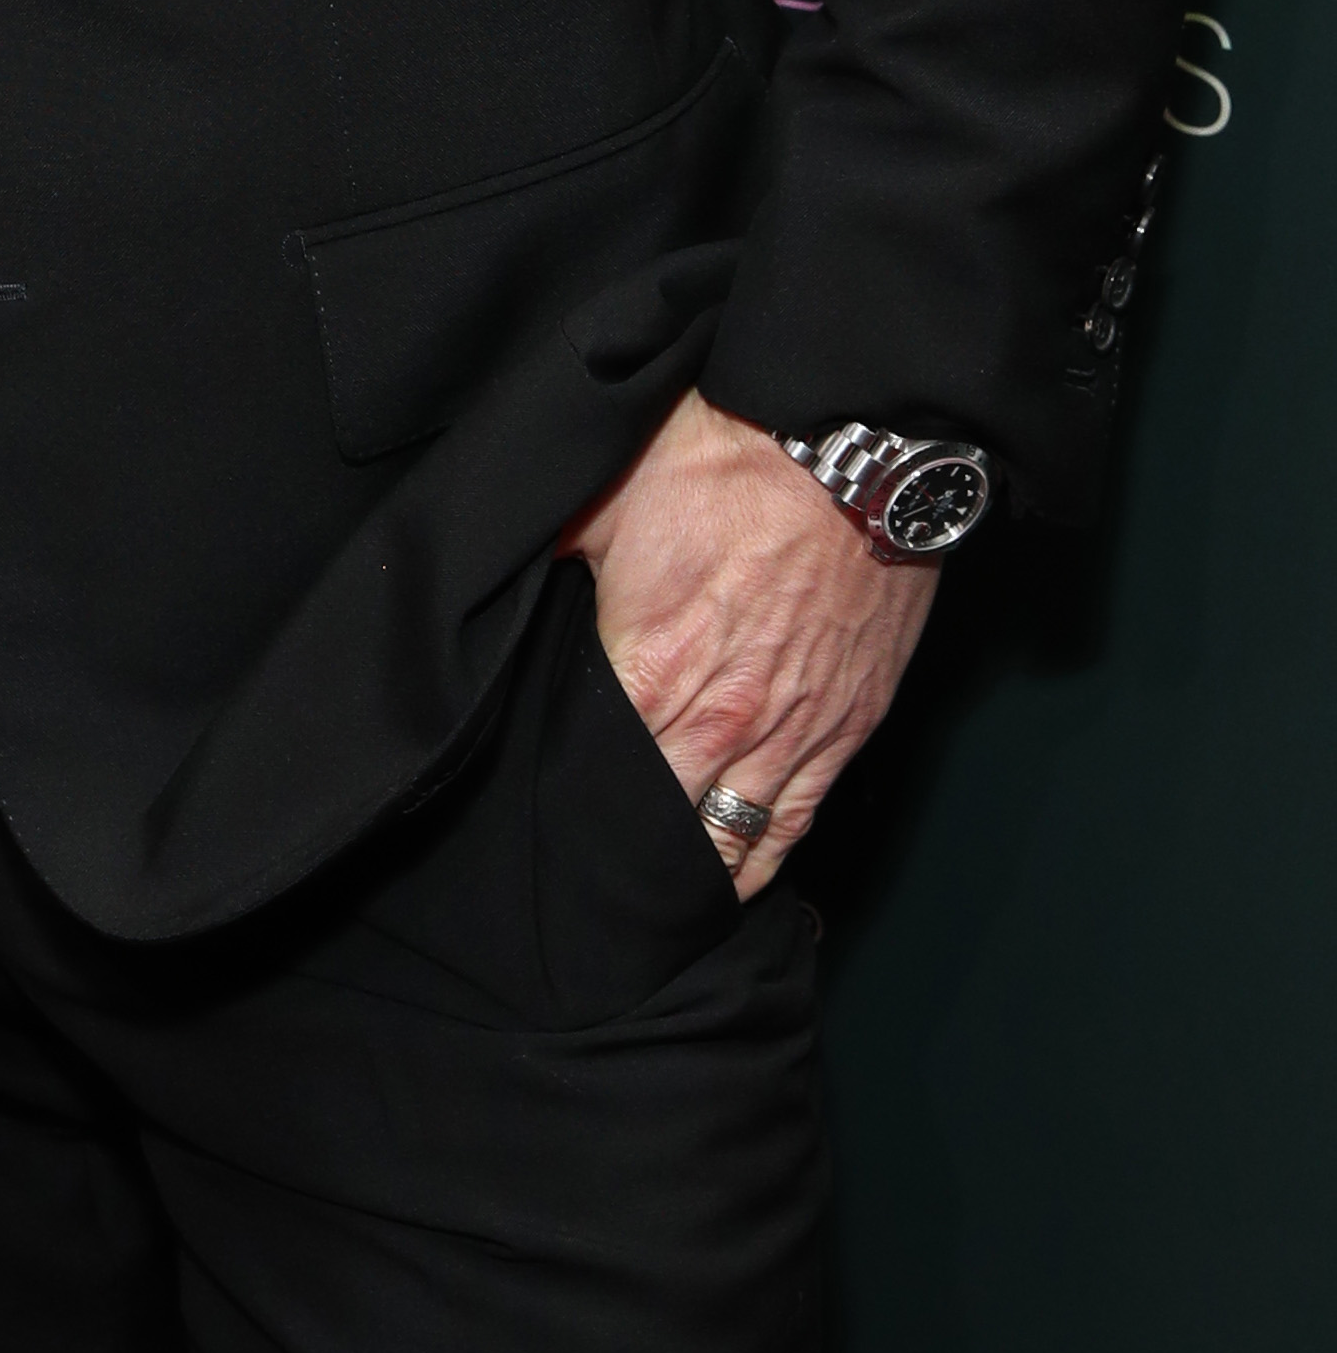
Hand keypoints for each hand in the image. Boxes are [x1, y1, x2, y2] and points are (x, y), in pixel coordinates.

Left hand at [575, 390, 934, 898]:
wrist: (848, 445)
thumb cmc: (724, 462)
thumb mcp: (604, 499)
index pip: (599, 779)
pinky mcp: (846, 727)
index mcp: (651, 670)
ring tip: (647, 907)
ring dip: (690, 873)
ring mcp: (790, 730)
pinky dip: (762, 861)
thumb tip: (503, 586)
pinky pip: (796, 822)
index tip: (541, 833)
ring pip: (731, 841)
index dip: (569, 808)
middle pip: (660, 824)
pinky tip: (731, 884)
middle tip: (583, 886)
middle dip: (621, 858)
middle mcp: (722, 721)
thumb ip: (553, 559)